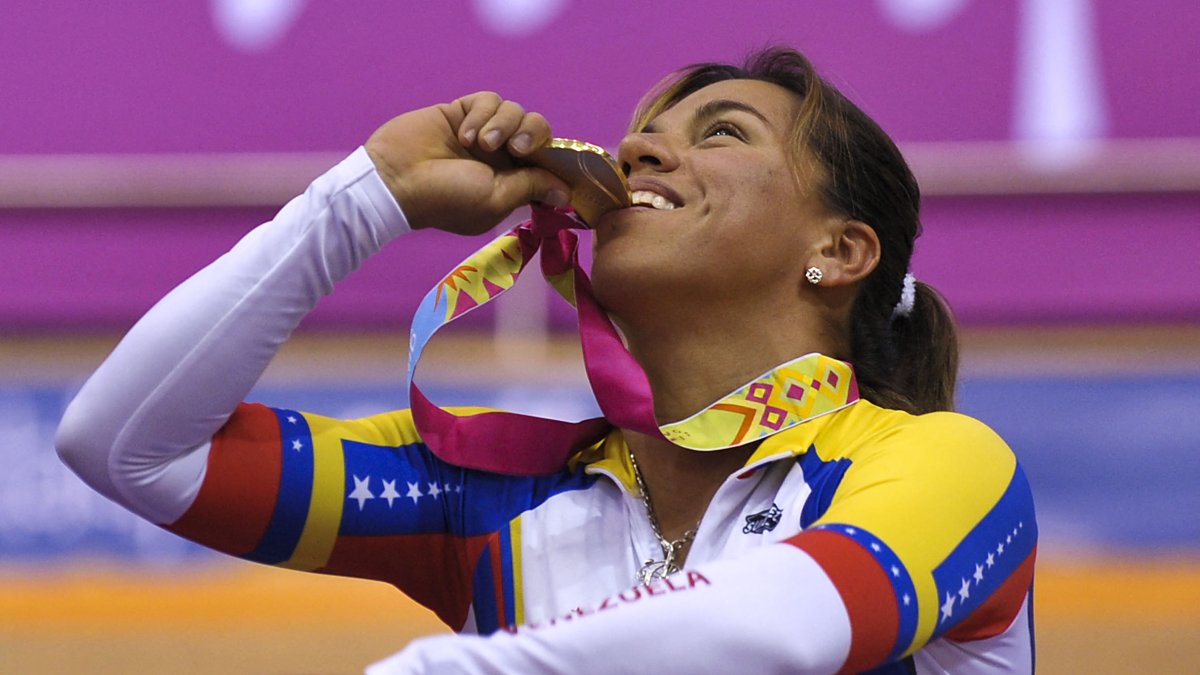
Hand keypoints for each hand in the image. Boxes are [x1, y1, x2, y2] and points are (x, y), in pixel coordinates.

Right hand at [365, 92, 571, 234]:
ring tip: (480, 143)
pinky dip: (481, 114)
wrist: (395, 179)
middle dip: (533, 135)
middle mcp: (501, 158)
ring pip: (515, 111)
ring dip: (503, 125)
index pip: (547, 162)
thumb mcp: (496, 198)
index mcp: (512, 183)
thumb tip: (566, 193)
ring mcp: (482, 133)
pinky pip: (489, 100)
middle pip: (537, 130)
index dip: (556, 157)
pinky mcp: (463, 112)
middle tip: (516, 149)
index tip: (556, 159)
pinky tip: (464, 134)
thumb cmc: (446, 198)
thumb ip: (531, 187)